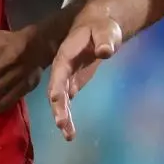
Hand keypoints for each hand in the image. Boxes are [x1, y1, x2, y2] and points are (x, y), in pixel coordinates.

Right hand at [46, 15, 121, 140]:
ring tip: (68, 135)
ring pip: (60, 98)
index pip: (59, 71)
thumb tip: (105, 51)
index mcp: (66, 55)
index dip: (57, 85)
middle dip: (58, 108)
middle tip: (63, 126)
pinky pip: (67, 100)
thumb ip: (105, 40)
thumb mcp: (106, 30)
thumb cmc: (101, 27)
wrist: (98, 27)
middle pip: (57, 89)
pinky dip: (67, 114)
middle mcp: (62, 68)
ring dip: (62, 116)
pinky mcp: (72, 83)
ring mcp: (66, 77)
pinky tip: (69, 130)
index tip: (57, 100)